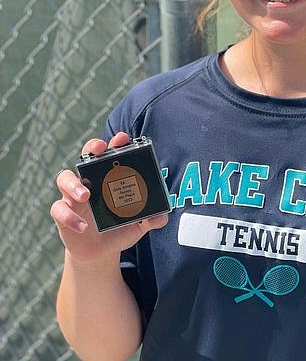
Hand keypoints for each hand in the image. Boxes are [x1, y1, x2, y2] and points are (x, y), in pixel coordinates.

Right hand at [50, 132, 167, 264]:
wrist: (101, 253)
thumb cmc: (119, 229)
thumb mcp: (138, 225)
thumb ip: (151, 220)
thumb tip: (162, 217)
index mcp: (109, 178)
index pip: (111, 154)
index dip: (115, 143)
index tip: (122, 138)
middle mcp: (90, 181)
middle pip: (86, 156)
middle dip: (91, 147)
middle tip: (99, 149)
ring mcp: (74, 196)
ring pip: (64, 178)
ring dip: (73, 184)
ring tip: (86, 195)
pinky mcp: (63, 214)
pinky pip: (59, 210)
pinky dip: (69, 217)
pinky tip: (82, 227)